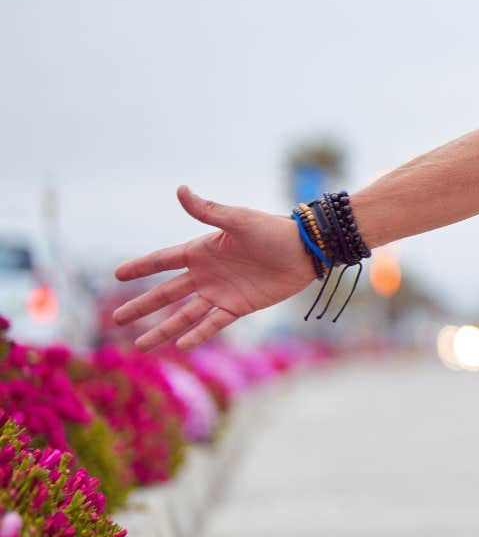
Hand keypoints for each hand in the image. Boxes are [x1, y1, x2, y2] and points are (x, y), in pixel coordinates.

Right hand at [111, 186, 319, 351]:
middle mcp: (206, 274)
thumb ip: (208, 211)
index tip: (116, 275)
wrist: (305, 250)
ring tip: (140, 345)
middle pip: (166, 293)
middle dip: (141, 306)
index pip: (163, 261)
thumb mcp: (238, 220)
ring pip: (184, 315)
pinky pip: (213, 324)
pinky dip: (197, 335)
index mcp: (202, 251)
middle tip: (116, 319)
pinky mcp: (238, 307)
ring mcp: (220, 293)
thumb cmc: (273, 230)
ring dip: (163, 329)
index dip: (141, 267)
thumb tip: (180, 190)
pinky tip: (179, 346)